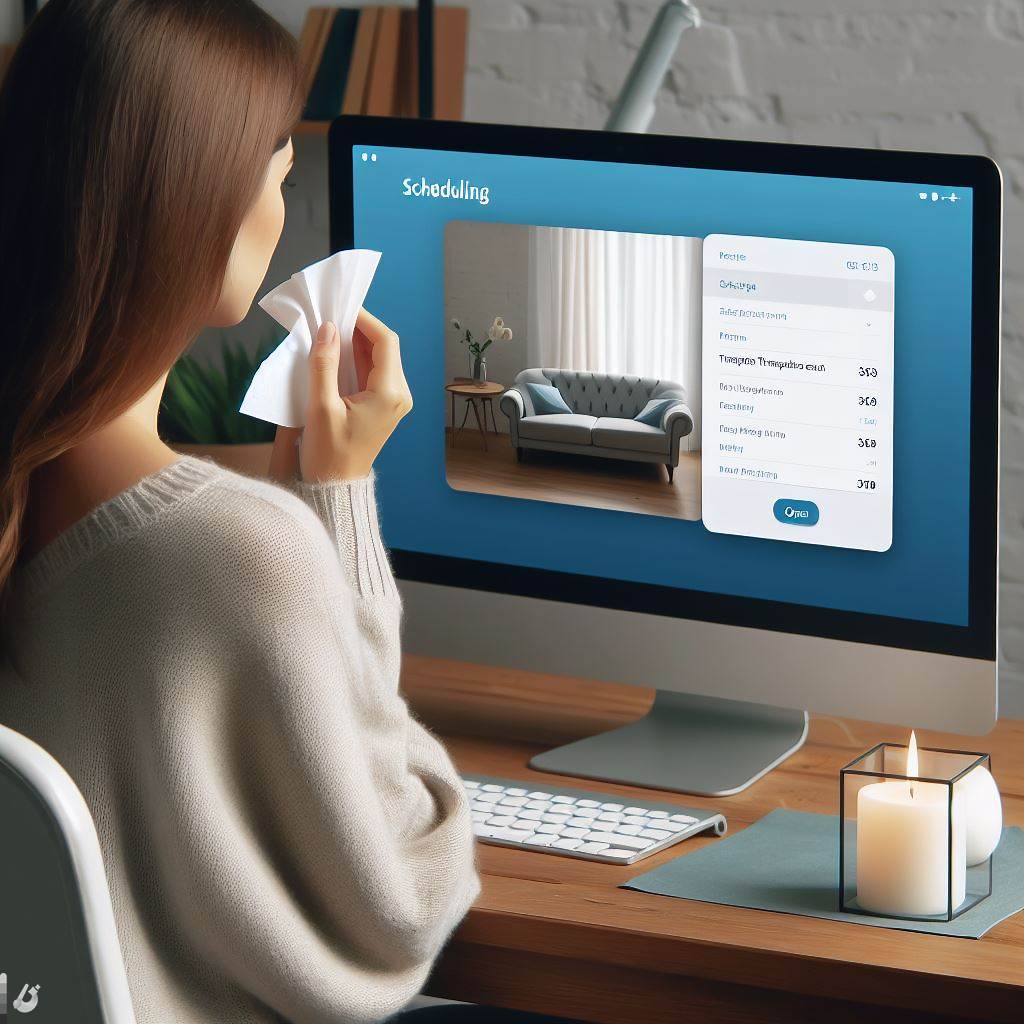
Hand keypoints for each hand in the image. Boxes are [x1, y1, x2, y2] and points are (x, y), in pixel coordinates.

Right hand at [268, 310, 412, 483]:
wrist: (336, 485)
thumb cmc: (328, 453)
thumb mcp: (320, 407)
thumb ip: (324, 364)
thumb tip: (328, 328)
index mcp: (390, 394)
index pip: (385, 341)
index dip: (364, 319)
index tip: (340, 307)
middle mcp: (399, 394)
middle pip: (385, 346)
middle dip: (359, 328)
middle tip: (331, 316)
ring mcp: (395, 400)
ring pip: (380, 357)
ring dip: (357, 342)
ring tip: (330, 331)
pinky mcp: (385, 404)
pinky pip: (374, 371)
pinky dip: (357, 358)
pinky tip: (337, 352)